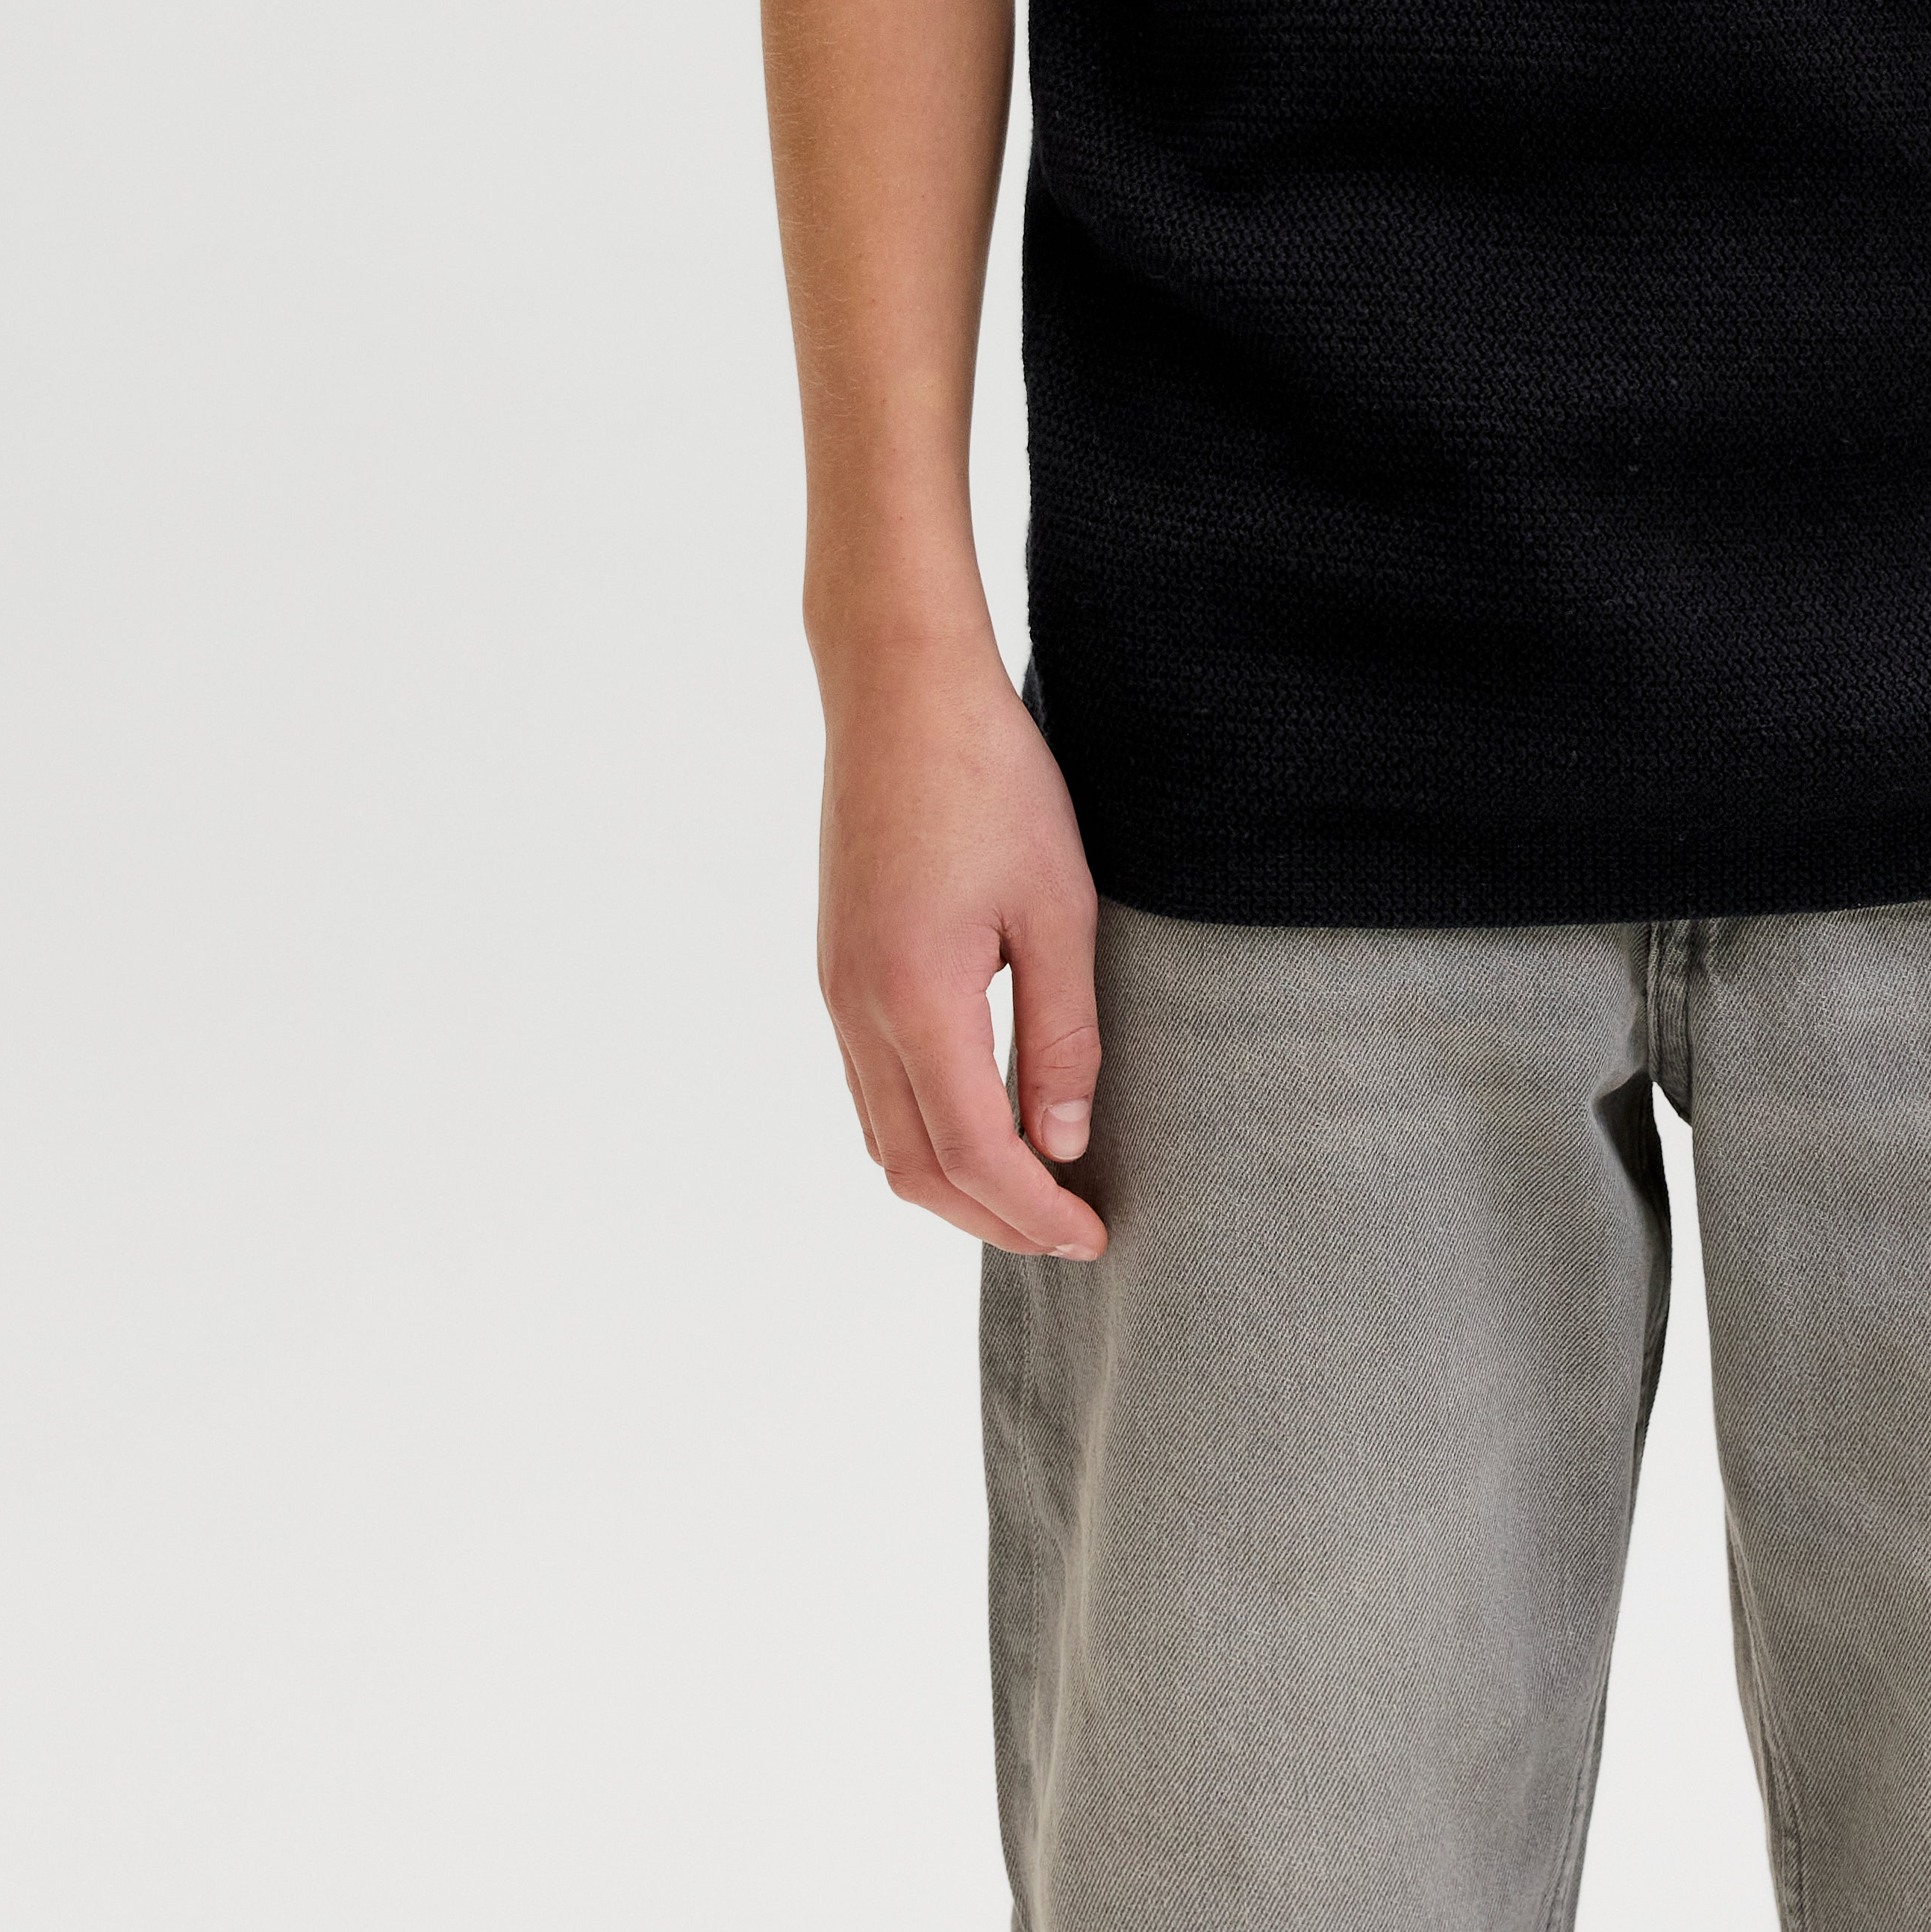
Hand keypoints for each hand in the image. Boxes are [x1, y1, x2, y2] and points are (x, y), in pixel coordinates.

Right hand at [815, 637, 1107, 1259]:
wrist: (902, 693)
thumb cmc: (993, 781)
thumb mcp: (1059, 906)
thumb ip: (1061, 1031)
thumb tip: (1062, 1141)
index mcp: (917, 998)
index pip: (975, 1153)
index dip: (1034, 1211)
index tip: (1093, 1238)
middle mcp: (859, 1010)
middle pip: (916, 1168)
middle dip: (993, 1218)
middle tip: (1070, 1234)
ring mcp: (837, 991)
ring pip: (883, 1136)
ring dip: (952, 1184)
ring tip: (1031, 1193)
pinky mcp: (838, 967)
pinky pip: (870, 1088)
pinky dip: (922, 1134)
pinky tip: (976, 1123)